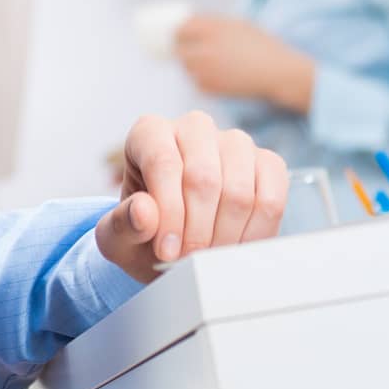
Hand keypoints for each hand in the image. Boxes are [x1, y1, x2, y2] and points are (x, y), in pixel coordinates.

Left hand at [95, 113, 288, 282]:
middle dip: (197, 231)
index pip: (163, 163)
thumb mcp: (117, 237)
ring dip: (225, 236)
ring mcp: (234, 143)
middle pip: (204, 179)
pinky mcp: (267, 164)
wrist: (174, 242)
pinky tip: (234, 249)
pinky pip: (271, 199)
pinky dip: (255, 234)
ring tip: (208, 257)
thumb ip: (122, 224)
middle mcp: (193, 128)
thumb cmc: (142, 232)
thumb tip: (144, 210)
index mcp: (149, 133)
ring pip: (240, 191)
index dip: (168, 213)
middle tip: (188, 261)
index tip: (166, 252)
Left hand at [175, 14, 313, 111]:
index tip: (184, 37)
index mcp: (212, 28)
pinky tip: (222, 78)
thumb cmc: (263, 46)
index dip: (181, 33)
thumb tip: (192, 24)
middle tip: (196, 54)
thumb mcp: (240, 25)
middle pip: (179, 50)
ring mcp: (205, 69)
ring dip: (194, 67)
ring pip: (187, 68)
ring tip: (216, 66)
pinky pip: (197, 83)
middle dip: (185, 51)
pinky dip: (204, 81)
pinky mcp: (209, 87)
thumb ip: (214, 24)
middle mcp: (204, 47)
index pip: (180, 28)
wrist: (279, 73)